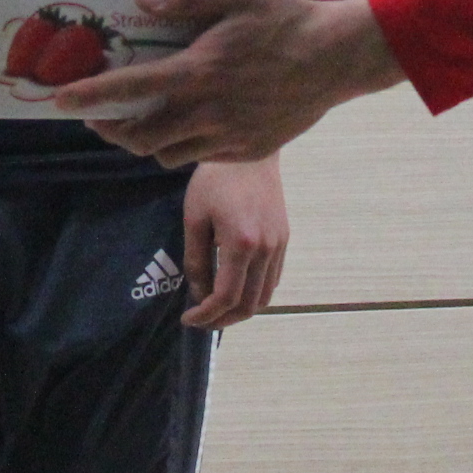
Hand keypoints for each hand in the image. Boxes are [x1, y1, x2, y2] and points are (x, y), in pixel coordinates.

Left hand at [53, 0, 402, 164]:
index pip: (128, 91)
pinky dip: (186, 145)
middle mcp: (207, 113)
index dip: (87, 98)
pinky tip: (191, 123)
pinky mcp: (249, 151)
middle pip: (140, 138)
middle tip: (99, 118)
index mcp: (196, 73)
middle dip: (112, 131)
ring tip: (142, 122)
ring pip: (169, 154)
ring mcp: (229, 137)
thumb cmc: (286, 19)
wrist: (337, 58)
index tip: (57, 102)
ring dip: (148, 142)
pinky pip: (203, 156)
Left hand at [179, 156, 287, 329]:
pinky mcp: (284, 239)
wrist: (249, 153)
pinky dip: (254, 292)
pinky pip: (272, 279)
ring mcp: (279, 245)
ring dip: (241, 309)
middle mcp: (266, 249)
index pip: (226, 297)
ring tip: (217, 307)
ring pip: (265, 296)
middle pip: (249, 304)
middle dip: (224, 319)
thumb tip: (198, 294)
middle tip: (202, 320)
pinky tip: (236, 286)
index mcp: (241, 243)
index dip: (207, 315)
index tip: (188, 319)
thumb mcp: (195, 218)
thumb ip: (196, 260)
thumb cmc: (215, 180)